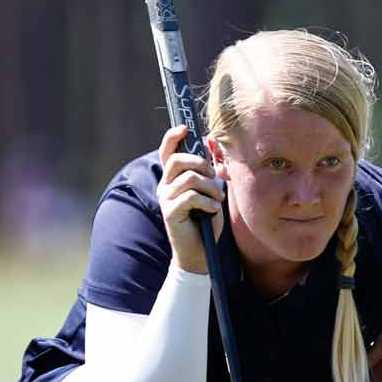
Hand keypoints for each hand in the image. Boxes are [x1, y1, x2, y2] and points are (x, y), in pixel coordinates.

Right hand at [156, 124, 224, 274]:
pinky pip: (192, 197)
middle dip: (201, 165)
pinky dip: (208, 203)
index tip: (184, 128)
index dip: (172, 137)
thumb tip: (211, 145)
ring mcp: (166, 199)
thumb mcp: (210, 192)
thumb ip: (209, 171)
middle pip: (178, 161)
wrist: (199, 253)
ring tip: (216, 200)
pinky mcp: (170, 213)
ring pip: (189, 179)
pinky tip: (211, 211)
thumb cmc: (206, 222)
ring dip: (210, 188)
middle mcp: (165, 186)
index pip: (167, 152)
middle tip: (214, 177)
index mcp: (173, 179)